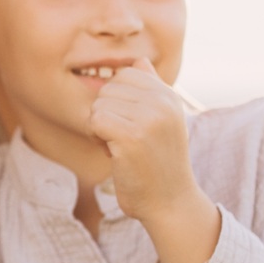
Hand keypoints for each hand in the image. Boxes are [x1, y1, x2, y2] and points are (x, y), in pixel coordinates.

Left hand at [89, 60, 202, 222]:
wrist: (169, 201)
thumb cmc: (158, 163)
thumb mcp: (162, 119)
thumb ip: (151, 88)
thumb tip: (138, 60)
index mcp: (170, 95)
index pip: (126, 74)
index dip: (117, 100)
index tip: (131, 123)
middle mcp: (163, 102)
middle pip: (108, 88)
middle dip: (107, 114)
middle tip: (125, 140)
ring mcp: (149, 118)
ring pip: (98, 105)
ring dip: (101, 129)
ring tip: (122, 148)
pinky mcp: (132, 137)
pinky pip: (94, 121)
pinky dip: (96, 139)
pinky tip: (114, 154)